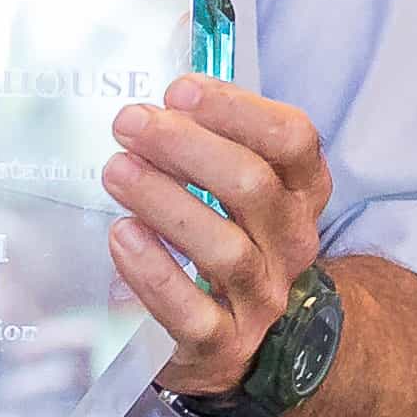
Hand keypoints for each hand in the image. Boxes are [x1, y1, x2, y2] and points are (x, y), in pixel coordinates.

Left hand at [100, 74, 332, 397]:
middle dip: (186, 147)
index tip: (178, 91)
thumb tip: (159, 72)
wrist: (235, 342)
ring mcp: (262, 297)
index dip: (236, 109)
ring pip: (225, 247)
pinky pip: (192, 312)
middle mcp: (292, 243)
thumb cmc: (222, 236)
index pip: (293, 139)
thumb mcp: (229, 183)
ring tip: (115, 171)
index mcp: (301, 192)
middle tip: (128, 124)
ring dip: (165, 201)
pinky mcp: (222, 344)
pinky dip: (154, 273)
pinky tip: (121, 236)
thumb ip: (207, 132)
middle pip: (253, 186)